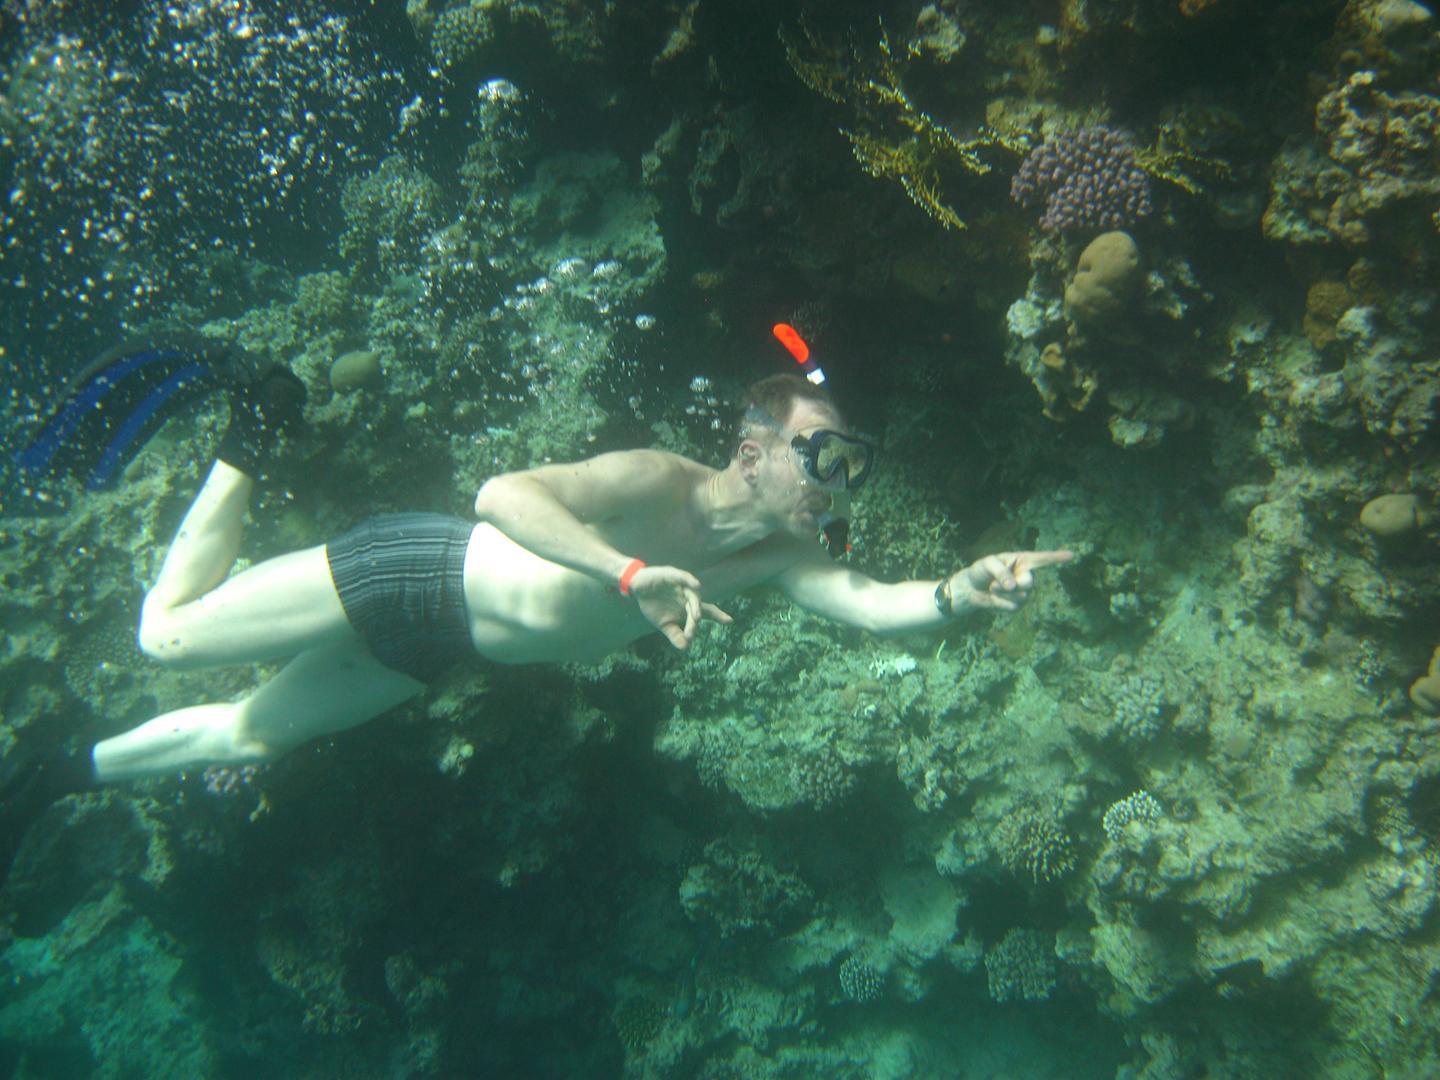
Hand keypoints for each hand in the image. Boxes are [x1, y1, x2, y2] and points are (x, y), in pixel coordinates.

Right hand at [629, 565, 732, 649]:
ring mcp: (682, 585)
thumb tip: (685, 647)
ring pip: (693, 594)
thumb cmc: (653, 605)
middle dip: (696, 618)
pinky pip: (684, 578)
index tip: (730, 621)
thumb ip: (675, 635)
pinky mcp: (673, 575)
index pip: (706, 612)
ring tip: (695, 616)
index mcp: (688, 607)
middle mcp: (688, 595)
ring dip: (695, 605)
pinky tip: (695, 586)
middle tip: (692, 630)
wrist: (637, 588)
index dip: (718, 616)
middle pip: (698, 606)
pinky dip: (690, 581)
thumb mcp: (664, 624)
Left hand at [950, 549, 1073, 612]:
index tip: (1071, 555)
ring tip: (993, 587)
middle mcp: (1027, 575)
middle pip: (1029, 583)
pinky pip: (1013, 606)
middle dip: (1012, 585)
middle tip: (995, 583)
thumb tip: (1014, 586)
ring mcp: (1024, 591)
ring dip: (1001, 593)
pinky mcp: (1017, 605)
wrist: (971, 589)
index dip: (1057, 557)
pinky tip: (994, 597)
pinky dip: (1000, 602)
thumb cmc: (980, 571)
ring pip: (1020, 596)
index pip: (1042, 559)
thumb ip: (1000, 571)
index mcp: (1022, 560)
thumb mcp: (987, 564)